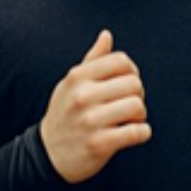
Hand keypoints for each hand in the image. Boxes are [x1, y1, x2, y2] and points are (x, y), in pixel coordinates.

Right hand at [39, 30, 150, 183]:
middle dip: (138, 95)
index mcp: (77, 77)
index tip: (127, 84)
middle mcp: (82, 96)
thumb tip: (107, 35)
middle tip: (129, 106)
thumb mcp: (71, 85)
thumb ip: (92, 60)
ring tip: (131, 120)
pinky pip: (137, 132)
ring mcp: (90, 120)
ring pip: (137, 106)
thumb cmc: (64, 115)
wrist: (47, 156)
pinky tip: (133, 134)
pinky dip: (142, 133)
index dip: (131, 71)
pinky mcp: (99, 144)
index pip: (120, 61)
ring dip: (140, 115)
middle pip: (134, 83)